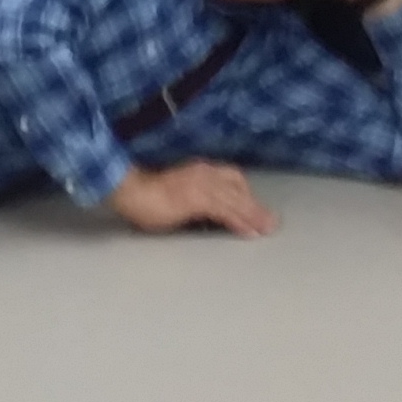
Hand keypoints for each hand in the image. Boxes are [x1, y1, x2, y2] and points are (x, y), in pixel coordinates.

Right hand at [110, 162, 275, 237]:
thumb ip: (194, 200)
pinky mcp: (198, 199)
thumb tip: (206, 215)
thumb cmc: (147, 195)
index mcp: (200, 170)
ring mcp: (202, 185)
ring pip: (236, 200)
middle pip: (238, 189)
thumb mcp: (177, 194)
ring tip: (266, 229)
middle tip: (269, 222)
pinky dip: (240, 221)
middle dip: (254, 206)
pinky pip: (226, 211)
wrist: (132, 191)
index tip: (254, 208)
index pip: (231, 179)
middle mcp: (205, 173)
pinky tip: (249, 232)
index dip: (245, 194)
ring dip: (253, 215)